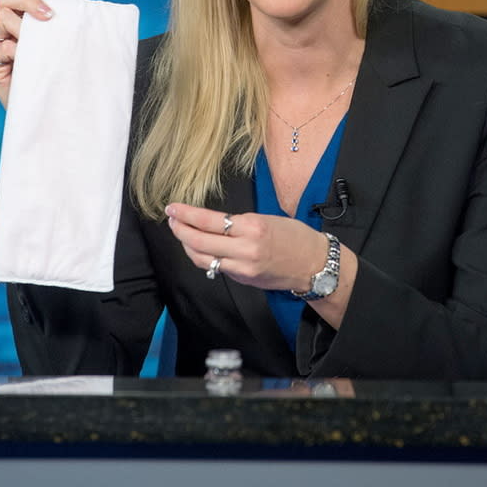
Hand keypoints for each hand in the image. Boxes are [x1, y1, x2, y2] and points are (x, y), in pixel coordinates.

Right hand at [0, 0, 56, 107]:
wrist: (48, 114)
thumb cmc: (60, 80)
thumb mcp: (64, 51)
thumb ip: (63, 32)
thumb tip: (85, 14)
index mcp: (23, 23)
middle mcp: (7, 32)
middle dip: (28, 1)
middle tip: (48, 16)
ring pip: (2, 19)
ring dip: (23, 26)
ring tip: (39, 42)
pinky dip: (14, 49)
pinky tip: (26, 57)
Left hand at [165, 202, 327, 292]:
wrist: (314, 264)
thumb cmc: (295, 236)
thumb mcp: (266, 219)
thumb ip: (239, 223)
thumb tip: (212, 224)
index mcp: (252, 227)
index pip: (209, 221)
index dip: (186, 215)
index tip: (173, 208)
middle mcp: (245, 249)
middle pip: (199, 241)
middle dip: (180, 230)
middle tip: (171, 219)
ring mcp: (243, 267)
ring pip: (202, 258)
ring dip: (187, 245)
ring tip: (181, 232)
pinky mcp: (244, 279)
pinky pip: (216, 267)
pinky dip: (203, 257)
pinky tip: (198, 248)